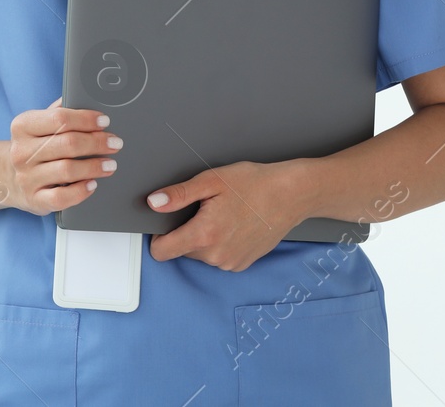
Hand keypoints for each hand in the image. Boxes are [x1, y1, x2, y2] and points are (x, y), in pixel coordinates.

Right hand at [0, 97, 123, 216]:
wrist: (7, 177)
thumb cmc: (32, 146)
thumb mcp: (38, 124)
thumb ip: (58, 111)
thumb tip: (86, 99)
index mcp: (23, 126)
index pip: (60, 119)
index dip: (86, 119)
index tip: (105, 122)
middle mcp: (22, 152)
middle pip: (68, 143)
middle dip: (97, 142)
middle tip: (115, 143)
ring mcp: (27, 177)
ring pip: (67, 170)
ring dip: (94, 166)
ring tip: (110, 164)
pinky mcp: (34, 199)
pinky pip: (62, 197)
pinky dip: (81, 191)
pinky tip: (93, 184)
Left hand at [146, 160, 304, 269]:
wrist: (291, 195)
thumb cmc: (254, 184)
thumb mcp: (210, 181)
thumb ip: (178, 195)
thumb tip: (153, 203)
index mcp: (205, 235)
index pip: (161, 252)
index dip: (159, 235)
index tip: (167, 221)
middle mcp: (217, 256)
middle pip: (181, 250)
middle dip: (185, 231)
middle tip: (204, 208)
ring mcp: (231, 263)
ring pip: (200, 254)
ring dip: (204, 237)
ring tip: (223, 214)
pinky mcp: (242, 264)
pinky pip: (218, 257)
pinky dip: (219, 243)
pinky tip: (234, 224)